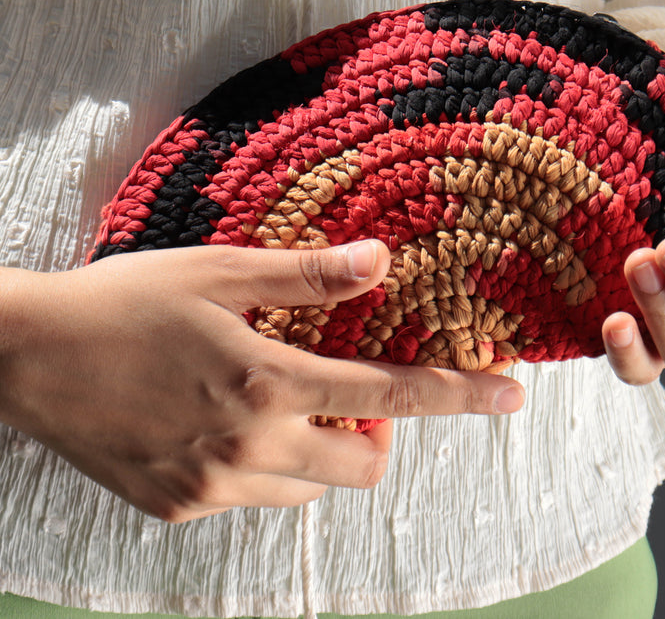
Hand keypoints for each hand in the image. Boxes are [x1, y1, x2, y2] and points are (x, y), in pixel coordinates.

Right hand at [0, 241, 524, 522]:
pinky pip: (254, 495)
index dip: (460, 396)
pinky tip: (231, 421)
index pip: (391, 396)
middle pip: (364, 466)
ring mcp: (210, 487)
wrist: (25, 356)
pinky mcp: (177, 509)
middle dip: (382, 436)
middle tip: (356, 392)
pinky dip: (270, 464)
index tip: (512, 397)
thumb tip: (381, 260)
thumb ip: (307, 274)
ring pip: (310, 487)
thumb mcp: (219, 270)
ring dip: (324, 451)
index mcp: (266, 383)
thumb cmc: (125, 300)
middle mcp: (247, 447)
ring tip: (287, 400)